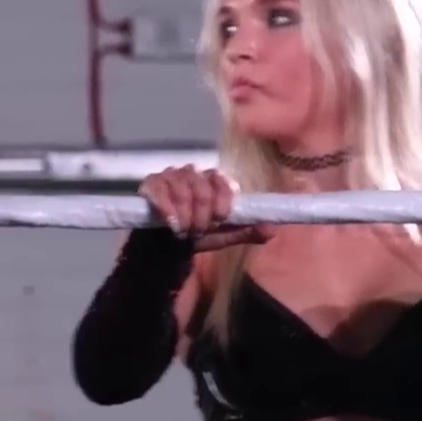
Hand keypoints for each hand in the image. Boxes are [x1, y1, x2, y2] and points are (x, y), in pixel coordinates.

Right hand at [139, 165, 271, 250]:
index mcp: (211, 182)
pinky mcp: (150, 184)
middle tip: (198, 230)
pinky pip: (158, 189)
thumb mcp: (222, 237)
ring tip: (183, 231)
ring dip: (184, 213)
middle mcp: (191, 174)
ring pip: (181, 187)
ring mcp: (169, 177)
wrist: (163, 246)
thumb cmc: (194, 235)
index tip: (220, 218)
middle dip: (201, 212)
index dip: (222, 198)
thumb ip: (245, 231)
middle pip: (201, 185)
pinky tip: (170, 223)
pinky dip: (166, 207)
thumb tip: (271, 229)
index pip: (220, 179)